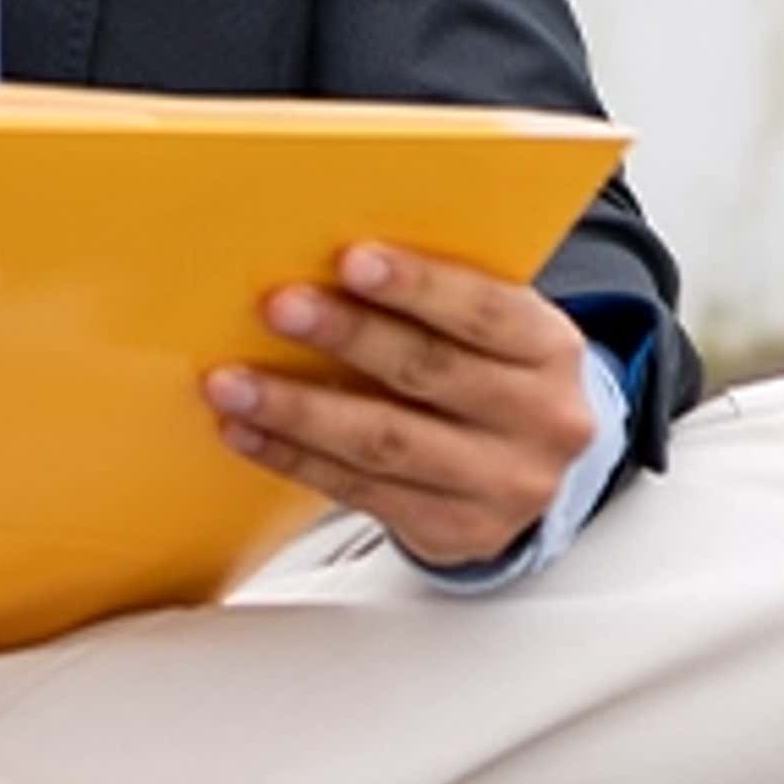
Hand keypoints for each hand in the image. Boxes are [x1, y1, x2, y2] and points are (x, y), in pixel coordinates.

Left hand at [207, 247, 596, 571]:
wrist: (533, 468)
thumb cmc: (490, 371)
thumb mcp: (491, 326)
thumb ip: (434, 295)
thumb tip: (317, 251)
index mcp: (549, 347)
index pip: (484, 310)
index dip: (417, 285)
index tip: (350, 260)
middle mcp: (540, 420)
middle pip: (430, 373)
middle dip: (347, 337)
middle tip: (277, 309)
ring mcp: (503, 486)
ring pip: (387, 443)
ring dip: (299, 410)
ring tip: (234, 384)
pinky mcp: (457, 532)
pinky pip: (362, 491)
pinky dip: (296, 459)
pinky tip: (249, 433)